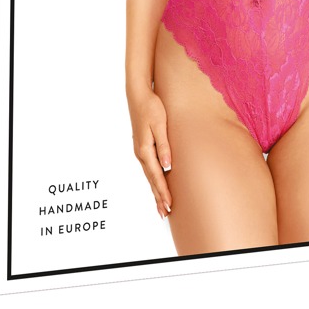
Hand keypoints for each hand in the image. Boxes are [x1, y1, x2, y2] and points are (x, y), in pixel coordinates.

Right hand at [127, 85, 172, 218]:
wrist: (138, 94)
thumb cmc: (151, 107)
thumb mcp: (159, 124)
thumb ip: (164, 145)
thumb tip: (167, 166)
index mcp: (145, 149)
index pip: (156, 176)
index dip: (163, 191)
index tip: (169, 205)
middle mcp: (140, 153)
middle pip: (151, 180)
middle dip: (158, 197)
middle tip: (165, 214)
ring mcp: (140, 150)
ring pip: (149, 175)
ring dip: (155, 191)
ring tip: (161, 206)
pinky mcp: (142, 146)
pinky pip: (148, 168)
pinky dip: (153, 180)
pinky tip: (156, 184)